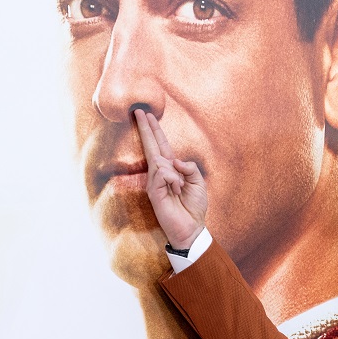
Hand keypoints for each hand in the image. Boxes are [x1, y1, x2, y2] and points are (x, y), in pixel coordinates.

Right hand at [134, 109, 206, 249]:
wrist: (191, 228)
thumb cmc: (194, 206)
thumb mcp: (198, 182)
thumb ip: (190, 167)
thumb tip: (174, 160)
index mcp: (171, 169)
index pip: (160, 145)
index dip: (154, 130)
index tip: (147, 114)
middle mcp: (160, 173)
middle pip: (151, 146)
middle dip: (146, 128)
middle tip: (139, 110)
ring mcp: (154, 182)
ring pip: (160, 162)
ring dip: (175, 174)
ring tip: (179, 189)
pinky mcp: (153, 192)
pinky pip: (162, 174)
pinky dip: (173, 180)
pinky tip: (175, 191)